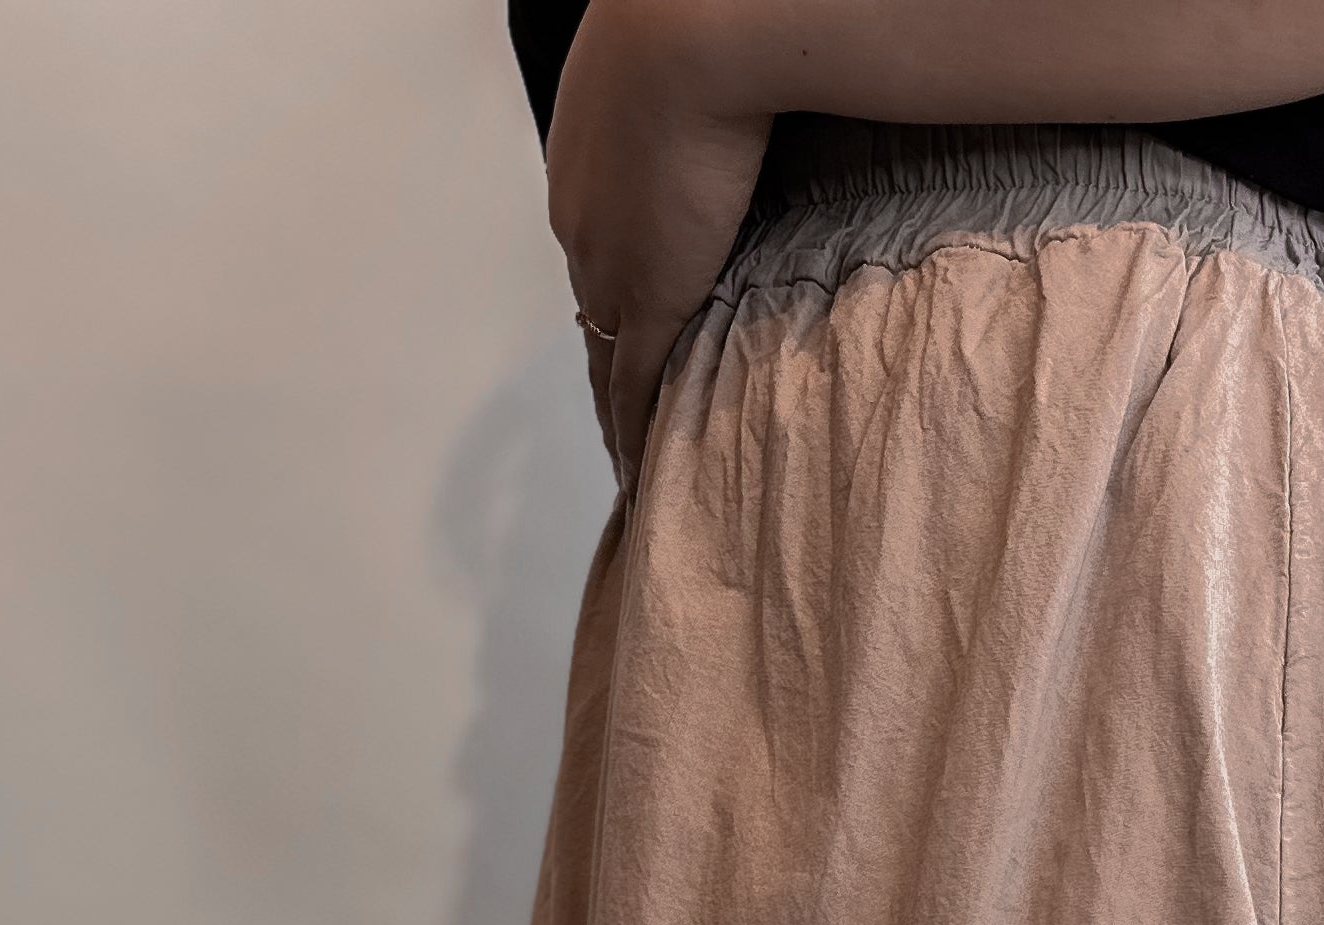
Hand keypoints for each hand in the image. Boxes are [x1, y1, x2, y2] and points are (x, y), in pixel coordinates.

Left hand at [546, 1, 774, 493]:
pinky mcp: (644, 299)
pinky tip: (646, 480)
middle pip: (595, 316)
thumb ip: (701, 116)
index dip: (617, 301)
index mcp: (586, 166)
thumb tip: (741, 125)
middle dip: (614, 364)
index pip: (600, 253)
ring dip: (621, 416)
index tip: (633, 335)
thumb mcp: (685, 74)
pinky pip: (633, 390)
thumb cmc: (701, 26)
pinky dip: (636, 439)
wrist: (694, 31)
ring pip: (607, 362)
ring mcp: (608, 266)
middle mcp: (582, 223)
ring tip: (638, 466)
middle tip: (632, 419)